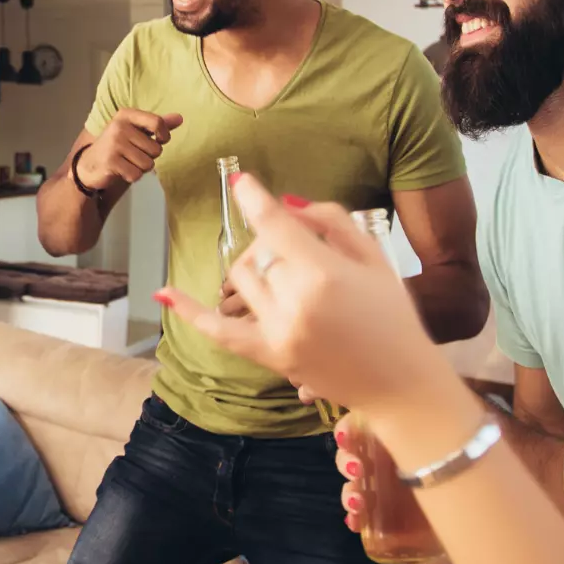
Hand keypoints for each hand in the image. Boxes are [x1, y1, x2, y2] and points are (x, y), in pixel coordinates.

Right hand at [78, 110, 183, 186]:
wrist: (88, 165)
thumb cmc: (117, 146)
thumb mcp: (136, 131)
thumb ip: (157, 125)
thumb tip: (180, 118)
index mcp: (126, 115)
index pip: (157, 122)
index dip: (163, 136)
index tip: (159, 140)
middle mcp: (119, 126)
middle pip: (155, 149)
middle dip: (148, 157)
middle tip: (132, 154)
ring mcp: (113, 144)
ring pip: (147, 164)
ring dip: (140, 168)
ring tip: (126, 162)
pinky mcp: (110, 162)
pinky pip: (136, 175)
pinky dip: (131, 176)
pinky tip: (120, 170)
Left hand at [155, 174, 443, 415]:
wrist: (401, 383)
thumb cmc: (393, 316)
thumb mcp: (375, 259)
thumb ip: (332, 222)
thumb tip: (286, 204)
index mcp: (325, 275)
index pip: (276, 226)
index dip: (256, 199)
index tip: (240, 180)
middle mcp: (294, 303)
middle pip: (263, 252)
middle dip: (279, 244)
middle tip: (306, 254)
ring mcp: (276, 333)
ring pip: (242, 278)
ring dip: (257, 267)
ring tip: (288, 276)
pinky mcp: (267, 356)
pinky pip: (218, 330)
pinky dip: (188, 311)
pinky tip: (162, 292)